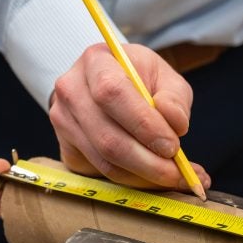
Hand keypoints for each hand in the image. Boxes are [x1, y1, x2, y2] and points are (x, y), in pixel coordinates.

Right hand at [49, 43, 210, 191]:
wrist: (108, 84)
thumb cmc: (140, 79)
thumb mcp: (164, 77)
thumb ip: (175, 98)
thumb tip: (175, 123)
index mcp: (96, 61)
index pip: (112, 93)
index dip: (143, 124)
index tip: (172, 146)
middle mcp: (71, 90)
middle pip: (107, 137)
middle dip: (148, 162)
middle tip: (178, 173)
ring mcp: (64, 121)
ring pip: (104, 161)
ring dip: (143, 176)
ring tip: (174, 177)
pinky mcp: (67, 147)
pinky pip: (101, 171)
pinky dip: (133, 181)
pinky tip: (155, 179)